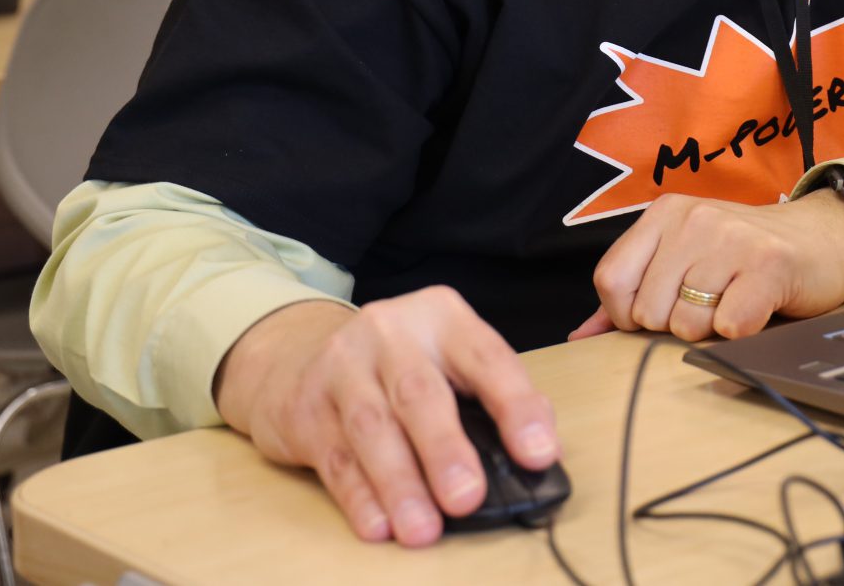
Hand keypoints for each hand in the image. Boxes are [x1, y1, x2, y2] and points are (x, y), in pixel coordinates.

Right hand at [212, 288, 559, 545]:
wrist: (300, 353)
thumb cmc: (400, 364)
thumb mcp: (451, 359)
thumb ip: (496, 397)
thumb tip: (543, 452)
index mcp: (442, 316)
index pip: (488, 358)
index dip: (516, 406)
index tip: (539, 454)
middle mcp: (390, 332)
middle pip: (419, 392)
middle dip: (445, 450)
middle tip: (467, 498)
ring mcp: (342, 366)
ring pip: (372, 428)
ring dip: (400, 483)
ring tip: (423, 527)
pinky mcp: (306, 407)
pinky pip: (336, 458)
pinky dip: (359, 496)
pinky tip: (379, 524)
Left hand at [570, 189, 843, 343]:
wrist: (824, 236)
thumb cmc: (746, 255)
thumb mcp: (684, 258)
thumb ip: (630, 294)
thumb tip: (580, 337)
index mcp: (664, 214)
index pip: (610, 281)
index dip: (628, 315)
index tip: (662, 312)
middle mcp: (693, 219)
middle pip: (648, 311)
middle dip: (676, 325)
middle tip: (711, 303)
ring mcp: (731, 238)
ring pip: (687, 324)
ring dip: (712, 330)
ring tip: (734, 302)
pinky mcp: (768, 264)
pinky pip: (730, 326)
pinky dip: (742, 331)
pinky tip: (756, 307)